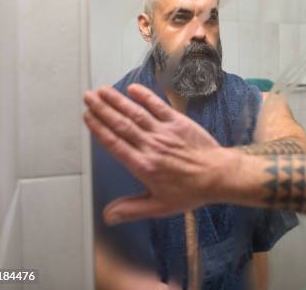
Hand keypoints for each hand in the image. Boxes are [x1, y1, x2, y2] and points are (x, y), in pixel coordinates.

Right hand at [83, 84, 238, 224]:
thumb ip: (132, 209)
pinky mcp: (179, 123)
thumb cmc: (191, 191)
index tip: (87, 117)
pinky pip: (159, 107)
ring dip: (117, 100)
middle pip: (121, 124)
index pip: (114, 143)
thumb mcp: (159, 207)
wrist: (218, 176)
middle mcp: (151, 146)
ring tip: (102, 91)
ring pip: (136, 113)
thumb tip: (108, 216)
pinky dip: (145, 97)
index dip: (99, 129)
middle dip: (102, 109)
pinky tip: (133, 89)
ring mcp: (165, 132)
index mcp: (143, 166)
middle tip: (88, 97)